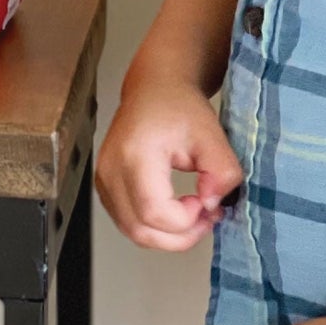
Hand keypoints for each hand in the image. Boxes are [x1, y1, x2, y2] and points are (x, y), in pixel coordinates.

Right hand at [94, 78, 242, 250]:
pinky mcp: (105, 185)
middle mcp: (111, 168)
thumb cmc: (179, 106)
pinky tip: (174, 211)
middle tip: (206, 217)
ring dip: (168, 236)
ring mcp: (103, 178)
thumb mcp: (213, 135)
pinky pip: (127, 222)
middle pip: (140, 230)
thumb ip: (222, 173)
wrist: (155, 88)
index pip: (154, 212)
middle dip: (180, 236)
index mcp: (136, 152)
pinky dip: (154, 227)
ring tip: (193, 213)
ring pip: (133, 232)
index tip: (206, 202)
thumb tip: (210, 205)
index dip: (186, 221)